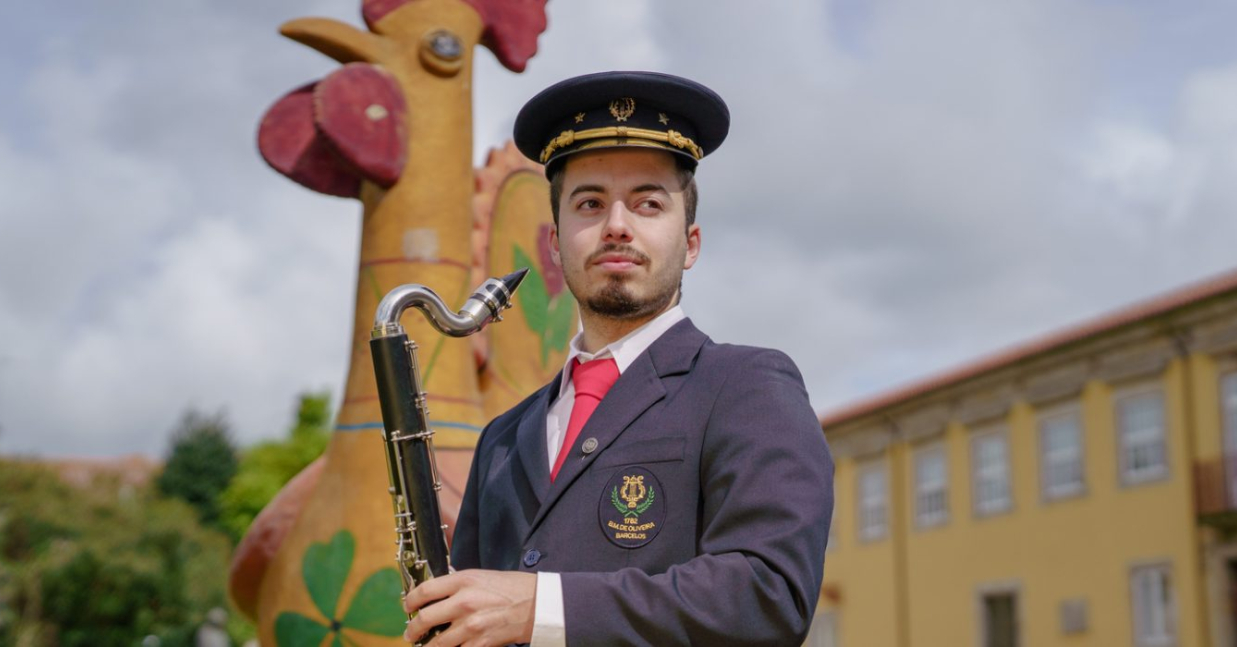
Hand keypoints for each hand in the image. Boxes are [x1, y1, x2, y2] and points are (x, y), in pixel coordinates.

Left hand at [403, 570, 536, 645]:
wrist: (539, 604)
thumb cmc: (513, 588)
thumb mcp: (482, 576)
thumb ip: (459, 584)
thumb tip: (437, 594)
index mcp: (463, 581)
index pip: (424, 591)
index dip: (410, 601)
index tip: (407, 607)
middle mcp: (464, 602)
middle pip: (424, 619)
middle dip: (413, 630)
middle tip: (410, 634)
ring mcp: (471, 625)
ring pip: (437, 643)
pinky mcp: (481, 643)